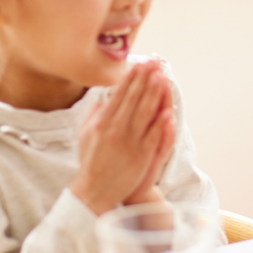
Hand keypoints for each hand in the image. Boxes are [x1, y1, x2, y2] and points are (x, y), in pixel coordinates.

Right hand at [71, 61, 177, 214]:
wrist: (95, 190)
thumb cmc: (91, 161)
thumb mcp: (86, 135)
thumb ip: (94, 116)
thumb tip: (103, 99)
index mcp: (101, 123)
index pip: (119, 95)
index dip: (131, 78)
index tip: (139, 63)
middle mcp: (115, 129)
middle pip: (133, 99)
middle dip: (145, 79)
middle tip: (154, 62)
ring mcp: (128, 142)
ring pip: (144, 113)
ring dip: (154, 94)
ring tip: (163, 77)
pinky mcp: (140, 155)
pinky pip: (152, 136)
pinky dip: (160, 123)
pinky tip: (167, 110)